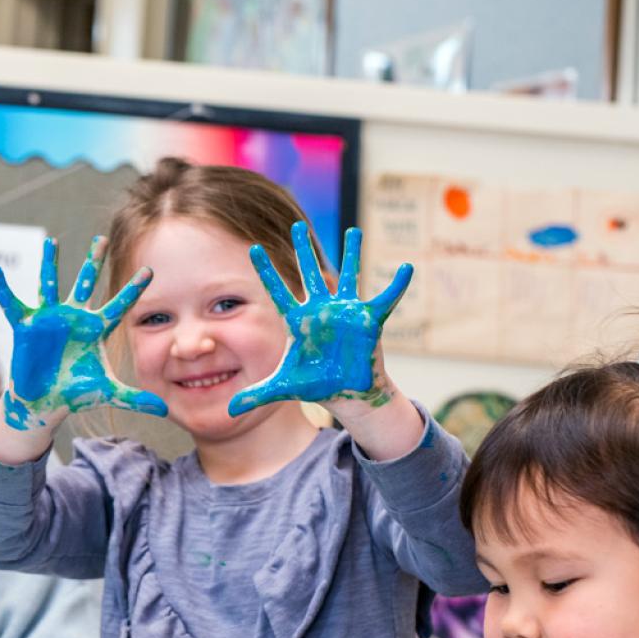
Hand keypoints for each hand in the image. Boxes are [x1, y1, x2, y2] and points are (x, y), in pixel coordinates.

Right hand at [0, 235, 164, 429]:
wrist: (45, 401)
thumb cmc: (76, 393)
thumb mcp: (106, 393)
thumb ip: (133, 397)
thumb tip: (163, 411)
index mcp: (95, 329)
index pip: (119, 305)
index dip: (133, 289)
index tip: (150, 270)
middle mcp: (73, 318)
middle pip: (86, 284)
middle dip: (94, 262)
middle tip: (102, 238)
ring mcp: (49, 318)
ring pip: (50, 285)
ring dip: (49, 263)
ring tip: (52, 242)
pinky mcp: (26, 325)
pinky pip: (12, 303)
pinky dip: (2, 288)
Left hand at [229, 223, 410, 414]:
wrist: (346, 392)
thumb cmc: (316, 385)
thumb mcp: (283, 388)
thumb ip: (257, 394)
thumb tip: (231, 411)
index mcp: (298, 321)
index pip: (277, 290)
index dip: (265, 270)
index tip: (251, 248)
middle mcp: (320, 310)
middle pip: (308, 273)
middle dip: (303, 249)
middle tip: (296, 225)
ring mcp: (345, 312)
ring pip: (348, 276)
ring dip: (352, 254)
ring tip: (354, 229)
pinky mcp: (368, 320)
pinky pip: (386, 299)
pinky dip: (397, 285)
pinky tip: (407, 268)